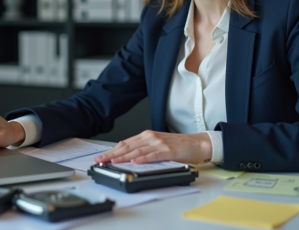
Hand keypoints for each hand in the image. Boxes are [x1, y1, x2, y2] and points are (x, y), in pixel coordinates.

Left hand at [93, 130, 211, 164]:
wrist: (197, 143)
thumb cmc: (178, 145)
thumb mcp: (157, 144)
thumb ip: (143, 148)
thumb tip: (127, 157)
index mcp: (146, 135)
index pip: (124, 143)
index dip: (111, 150)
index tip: (101, 157)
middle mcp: (151, 137)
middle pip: (127, 146)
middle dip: (112, 154)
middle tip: (100, 160)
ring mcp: (159, 143)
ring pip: (137, 151)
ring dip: (123, 157)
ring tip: (112, 162)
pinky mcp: (168, 151)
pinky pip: (153, 155)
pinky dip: (143, 159)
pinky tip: (134, 162)